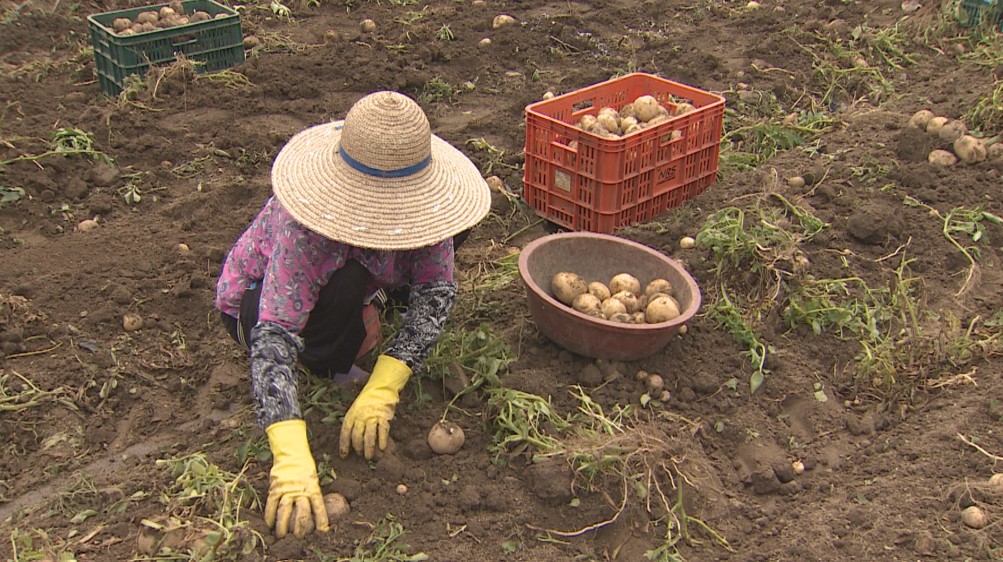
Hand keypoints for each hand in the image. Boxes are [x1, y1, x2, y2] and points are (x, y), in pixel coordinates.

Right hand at [264, 419, 328, 538]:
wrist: (291, 452)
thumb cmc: (304, 466)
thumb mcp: (313, 478)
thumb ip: (311, 493)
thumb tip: (314, 508)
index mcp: (313, 487)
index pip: (318, 506)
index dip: (321, 520)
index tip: (323, 531)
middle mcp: (300, 490)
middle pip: (301, 512)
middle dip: (300, 527)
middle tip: (299, 538)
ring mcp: (287, 490)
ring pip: (285, 511)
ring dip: (283, 526)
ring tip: (282, 536)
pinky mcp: (275, 488)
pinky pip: (272, 504)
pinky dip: (270, 515)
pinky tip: (269, 525)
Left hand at [339, 355, 410, 459]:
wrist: (380, 389)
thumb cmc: (366, 402)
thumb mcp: (355, 410)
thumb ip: (354, 423)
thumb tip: (351, 443)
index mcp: (351, 414)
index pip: (345, 432)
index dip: (344, 445)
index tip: (343, 456)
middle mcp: (361, 416)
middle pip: (357, 436)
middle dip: (358, 448)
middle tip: (360, 456)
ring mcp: (373, 416)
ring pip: (369, 436)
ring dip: (368, 448)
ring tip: (369, 457)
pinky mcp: (384, 417)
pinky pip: (382, 431)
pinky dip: (382, 441)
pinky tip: (381, 449)